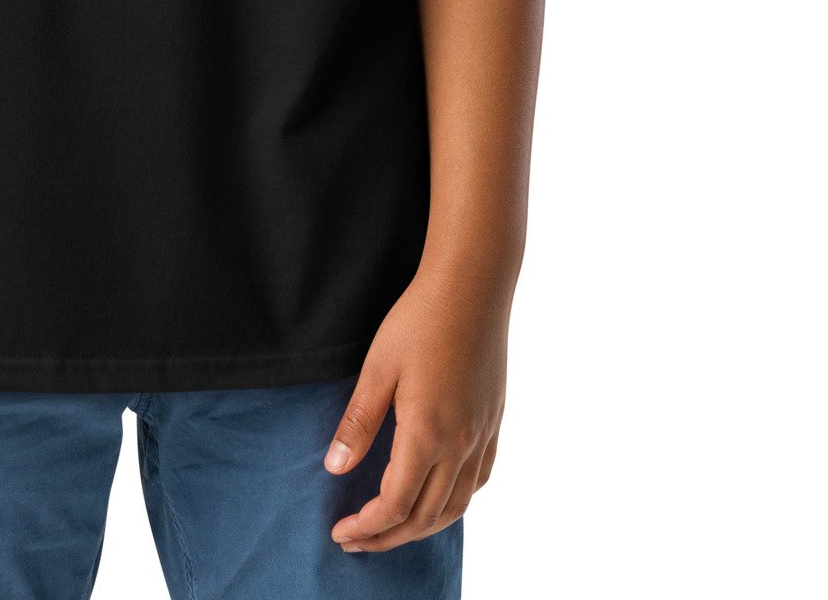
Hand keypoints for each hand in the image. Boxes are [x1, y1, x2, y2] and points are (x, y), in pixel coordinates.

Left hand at [324, 267, 509, 552]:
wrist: (473, 286)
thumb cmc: (419, 319)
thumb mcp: (378, 367)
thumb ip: (358, 422)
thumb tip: (335, 468)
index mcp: (428, 433)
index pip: (396, 504)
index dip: (367, 526)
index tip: (340, 531)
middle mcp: (461, 444)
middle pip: (425, 516)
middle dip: (388, 537)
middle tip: (355, 542)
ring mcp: (482, 434)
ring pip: (456, 506)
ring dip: (422, 527)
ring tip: (391, 530)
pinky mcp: (493, 421)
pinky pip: (477, 482)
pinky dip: (454, 503)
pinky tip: (437, 497)